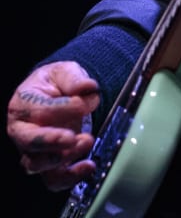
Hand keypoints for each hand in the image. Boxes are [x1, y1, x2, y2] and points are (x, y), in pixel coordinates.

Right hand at [7, 61, 100, 189]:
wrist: (56, 96)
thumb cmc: (56, 84)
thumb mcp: (65, 71)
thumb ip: (75, 79)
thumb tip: (88, 88)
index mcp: (23, 103)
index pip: (40, 110)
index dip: (65, 108)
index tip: (86, 101)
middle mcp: (22, 129)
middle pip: (30, 142)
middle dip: (52, 141)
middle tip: (73, 136)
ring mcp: (32, 150)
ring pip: (39, 164)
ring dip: (64, 157)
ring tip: (86, 142)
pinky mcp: (47, 164)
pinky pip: (53, 179)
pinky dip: (70, 177)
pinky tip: (87, 166)